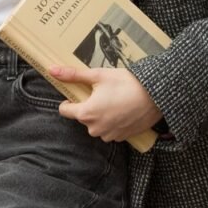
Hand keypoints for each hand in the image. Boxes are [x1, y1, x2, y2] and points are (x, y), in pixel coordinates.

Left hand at [49, 64, 163, 142]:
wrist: (156, 96)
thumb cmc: (126, 84)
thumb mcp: (98, 76)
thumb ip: (73, 75)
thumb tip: (52, 70)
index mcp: (86, 114)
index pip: (65, 111)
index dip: (69, 100)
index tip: (79, 93)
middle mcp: (95, 129)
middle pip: (83, 117)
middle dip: (89, 106)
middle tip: (103, 93)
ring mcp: (109, 135)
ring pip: (97, 124)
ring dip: (101, 115)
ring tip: (115, 100)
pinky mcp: (122, 138)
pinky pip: (110, 130)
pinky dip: (113, 121)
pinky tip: (123, 109)